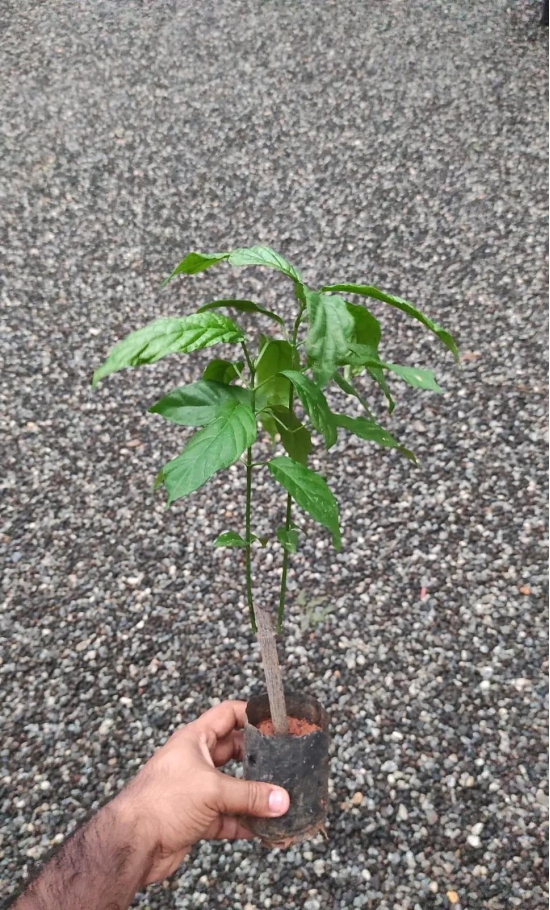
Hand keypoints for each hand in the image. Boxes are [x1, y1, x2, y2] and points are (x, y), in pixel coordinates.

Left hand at [116, 700, 288, 883]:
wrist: (131, 844)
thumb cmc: (160, 802)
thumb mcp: (211, 790)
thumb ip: (249, 795)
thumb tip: (282, 799)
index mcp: (195, 739)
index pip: (228, 714)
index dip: (252, 714)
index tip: (277, 721)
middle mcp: (196, 761)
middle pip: (235, 752)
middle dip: (258, 759)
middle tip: (286, 762)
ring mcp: (196, 790)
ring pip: (233, 788)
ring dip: (254, 796)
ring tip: (281, 800)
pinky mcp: (197, 818)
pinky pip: (228, 817)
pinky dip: (245, 823)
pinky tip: (263, 829)